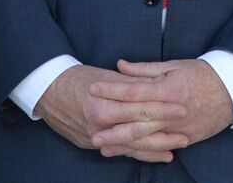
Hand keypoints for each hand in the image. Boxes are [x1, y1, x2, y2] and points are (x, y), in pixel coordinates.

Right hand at [35, 64, 188, 162]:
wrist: (47, 90)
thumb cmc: (79, 78)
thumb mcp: (107, 75)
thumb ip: (133, 83)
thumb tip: (158, 85)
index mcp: (105, 104)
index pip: (141, 109)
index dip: (163, 109)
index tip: (183, 108)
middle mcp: (99, 124)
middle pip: (137, 133)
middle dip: (163, 136)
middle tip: (185, 137)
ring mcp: (93, 137)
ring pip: (128, 147)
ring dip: (152, 150)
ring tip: (173, 151)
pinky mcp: (88, 143)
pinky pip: (116, 150)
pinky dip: (134, 154)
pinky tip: (151, 156)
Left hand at [88, 59, 232, 157]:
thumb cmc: (203, 74)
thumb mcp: (175, 65)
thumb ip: (145, 69)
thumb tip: (120, 66)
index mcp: (167, 88)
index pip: (134, 90)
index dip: (111, 89)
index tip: (93, 88)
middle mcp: (170, 110)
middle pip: (135, 118)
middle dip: (110, 123)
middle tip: (89, 126)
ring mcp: (177, 126)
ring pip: (144, 136)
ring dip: (121, 141)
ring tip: (101, 145)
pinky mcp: (185, 138)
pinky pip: (159, 146)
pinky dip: (141, 150)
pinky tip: (126, 151)